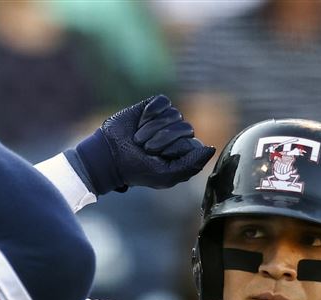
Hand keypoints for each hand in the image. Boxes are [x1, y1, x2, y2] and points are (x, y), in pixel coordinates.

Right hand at [67, 95, 214, 194]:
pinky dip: (150, 114)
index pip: (192, 142)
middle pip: (185, 127)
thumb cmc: (138, 169)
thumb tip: (211, 148)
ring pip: (173, 115)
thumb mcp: (166, 175)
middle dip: (162, 139)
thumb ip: (191, 165)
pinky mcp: (154, 106)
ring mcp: (166, 119)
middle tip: (145, 149)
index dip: (173, 149)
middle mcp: (177, 134)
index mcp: (183, 151)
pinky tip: (140, 123)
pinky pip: (162, 103)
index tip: (157, 158)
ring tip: (139, 138)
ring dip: (152, 128)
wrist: (109, 155)